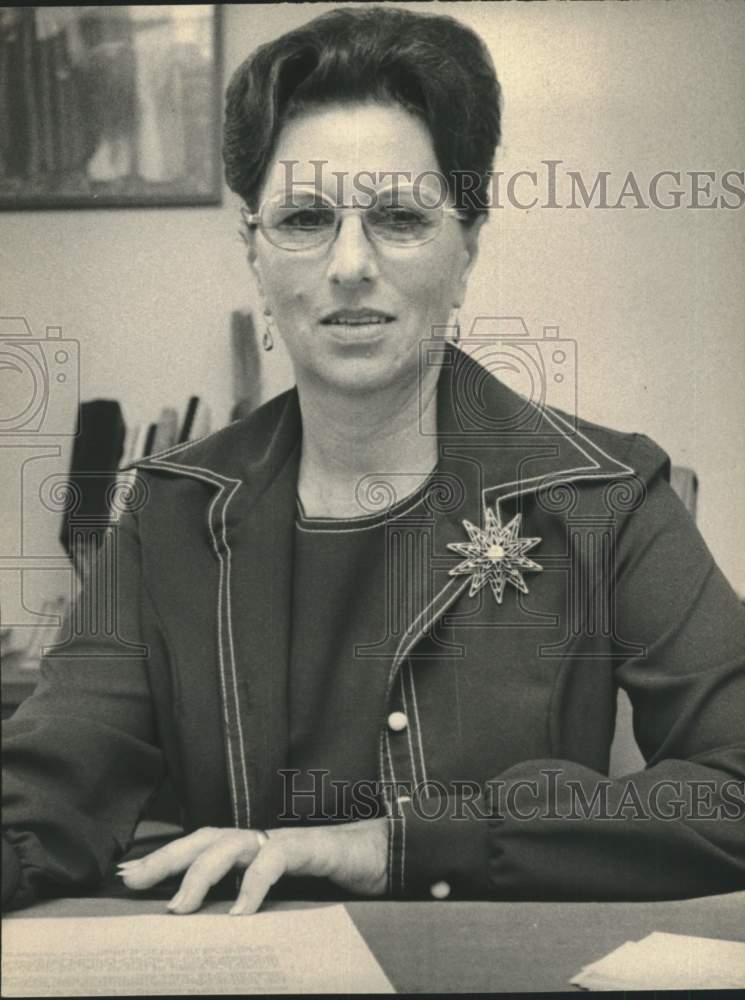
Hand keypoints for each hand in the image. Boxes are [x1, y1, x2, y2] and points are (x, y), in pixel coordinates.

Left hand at [118, 818, 388, 914]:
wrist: (387, 855)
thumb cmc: (335, 878)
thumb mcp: (285, 895)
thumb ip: (252, 899)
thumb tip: (216, 928)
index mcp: (253, 848)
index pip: (201, 846)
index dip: (166, 857)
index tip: (129, 875)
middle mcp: (263, 839)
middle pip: (205, 838)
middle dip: (167, 858)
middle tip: (132, 880)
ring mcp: (286, 840)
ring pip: (232, 844)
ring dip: (201, 873)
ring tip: (179, 907)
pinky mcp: (312, 847)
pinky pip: (276, 860)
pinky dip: (254, 885)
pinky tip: (239, 913)